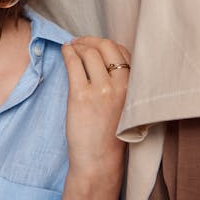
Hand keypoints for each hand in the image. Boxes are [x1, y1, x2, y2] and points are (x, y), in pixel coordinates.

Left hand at [61, 36, 129, 180]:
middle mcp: (121, 86)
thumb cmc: (110, 134)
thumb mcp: (126, 106)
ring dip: (78, 45)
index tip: (96, 44)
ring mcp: (101, 90)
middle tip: (80, 42)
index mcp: (135, 88)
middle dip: (91, 40)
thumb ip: (122, 84)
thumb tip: (104, 59)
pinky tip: (64, 51)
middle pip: (107, 47)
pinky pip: (73, 63)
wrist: (99, 159)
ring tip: (71, 47)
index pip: (124, 52)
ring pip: (89, 53)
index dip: (107, 44)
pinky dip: (67, 52)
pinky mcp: (80, 96)